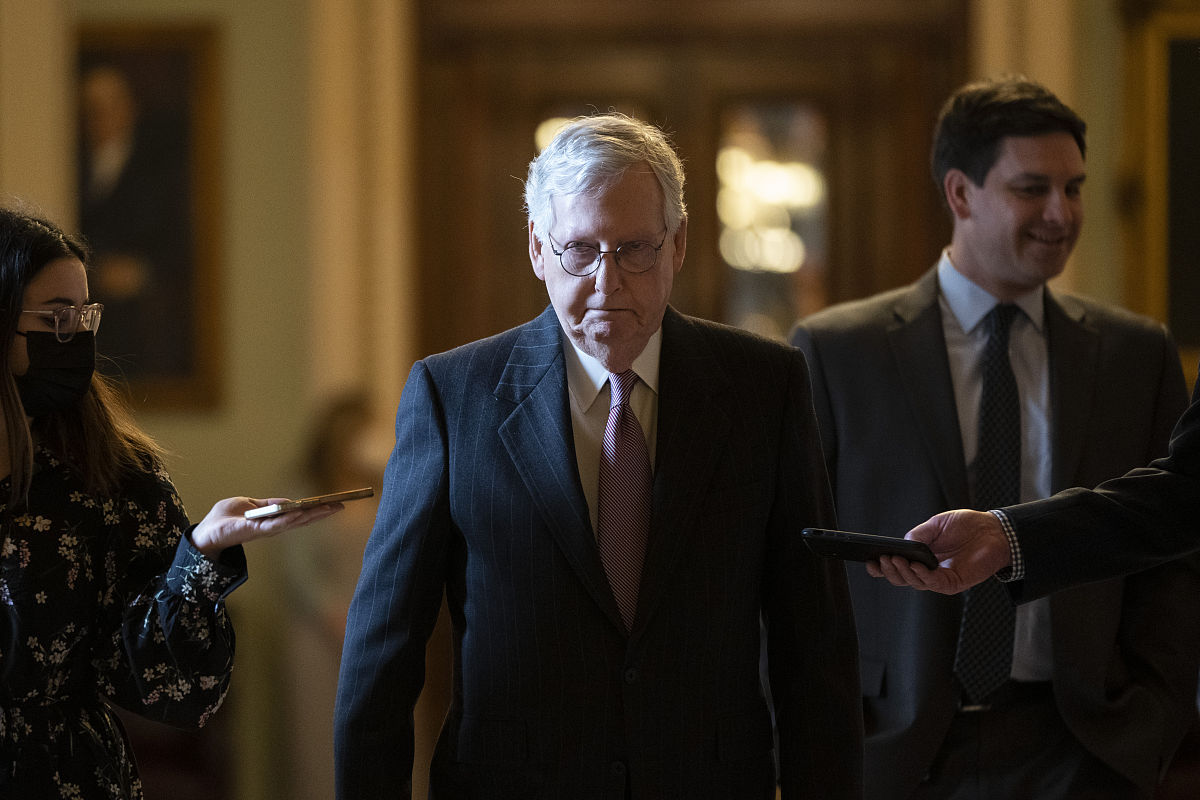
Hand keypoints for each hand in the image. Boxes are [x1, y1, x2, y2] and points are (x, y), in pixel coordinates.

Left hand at [190, 496, 344, 557]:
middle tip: (341, 505)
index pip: (299, 513)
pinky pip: (276, 524)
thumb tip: (287, 501)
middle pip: (303, 519)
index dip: (316, 508)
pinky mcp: (255, 531)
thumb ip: (267, 504)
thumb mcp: (249, 504)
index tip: (334, 503)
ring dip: (312, 515)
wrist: (205, 533)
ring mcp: (266, 530)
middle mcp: (273, 526)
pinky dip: (289, 519)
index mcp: (273, 519)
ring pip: (294, 521)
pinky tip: (302, 513)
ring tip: (329, 508)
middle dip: (322, 512)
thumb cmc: (224, 518)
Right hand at [865, 509, 1011, 593]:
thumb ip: (918, 535)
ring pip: (915, 582)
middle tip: (883, 559)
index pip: (897, 567)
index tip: (870, 561)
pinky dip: (922, 576)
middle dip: (889, 570)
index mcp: (920, 557)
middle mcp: (928, 570)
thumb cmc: (966, 526)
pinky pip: (934, 583)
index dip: (881, 567)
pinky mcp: (954, 582)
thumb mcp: (936, 525)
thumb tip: (901, 544)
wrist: (993, 529)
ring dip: (903, 572)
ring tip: (896, 560)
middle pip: (902, 578)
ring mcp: (941, 578)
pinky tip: (915, 566)